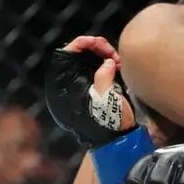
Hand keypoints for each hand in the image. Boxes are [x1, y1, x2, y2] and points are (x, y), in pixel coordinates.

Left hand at [47, 36, 156, 183]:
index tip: (103, 46)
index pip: (67, 52)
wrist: (115, 141)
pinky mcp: (93, 88)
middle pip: (79, 53)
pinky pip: (97, 68)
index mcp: (64, 84)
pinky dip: (107, 64)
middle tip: (114, 56)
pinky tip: (118, 67)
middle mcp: (69, 83)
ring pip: (89, 59)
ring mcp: (81, 86)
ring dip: (104, 56)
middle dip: (98, 49)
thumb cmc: (107, 122)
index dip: (85, 42)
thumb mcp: (105, 96)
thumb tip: (108, 62)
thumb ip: (104, 74)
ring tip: (118, 62)